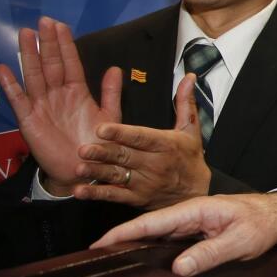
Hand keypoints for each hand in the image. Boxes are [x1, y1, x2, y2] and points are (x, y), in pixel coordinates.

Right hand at [0, 17, 121, 194]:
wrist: (86, 171)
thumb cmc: (99, 144)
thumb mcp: (110, 117)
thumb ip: (111, 93)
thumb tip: (116, 68)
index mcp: (77, 92)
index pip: (70, 63)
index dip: (66, 45)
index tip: (61, 25)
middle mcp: (58, 94)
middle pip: (51, 64)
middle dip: (47, 43)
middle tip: (42, 22)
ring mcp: (42, 105)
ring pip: (34, 76)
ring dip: (29, 56)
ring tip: (25, 35)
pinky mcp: (30, 120)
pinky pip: (19, 100)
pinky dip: (10, 85)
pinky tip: (3, 69)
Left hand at [72, 75, 212, 209]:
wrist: (197, 194)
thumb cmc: (191, 158)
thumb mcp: (191, 129)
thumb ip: (185, 102)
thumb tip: (188, 77)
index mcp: (165, 144)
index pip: (141, 137)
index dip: (121, 133)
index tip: (102, 128)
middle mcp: (154, 164)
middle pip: (125, 156)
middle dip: (104, 152)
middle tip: (83, 148)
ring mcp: (144, 183)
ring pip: (117, 176)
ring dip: (97, 172)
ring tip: (80, 168)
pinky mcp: (137, 199)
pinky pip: (115, 196)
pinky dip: (97, 194)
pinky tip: (81, 190)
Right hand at [91, 192, 276, 276]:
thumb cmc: (261, 223)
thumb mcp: (239, 241)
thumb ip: (210, 253)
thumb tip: (179, 268)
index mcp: (195, 209)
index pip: (152, 222)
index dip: (123, 233)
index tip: (99, 244)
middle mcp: (189, 214)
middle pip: (148, 228)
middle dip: (120, 241)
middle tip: (95, 259)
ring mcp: (191, 223)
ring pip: (156, 235)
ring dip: (135, 246)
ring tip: (110, 263)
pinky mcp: (196, 232)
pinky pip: (169, 241)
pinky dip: (152, 249)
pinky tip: (142, 261)